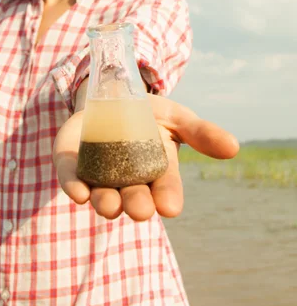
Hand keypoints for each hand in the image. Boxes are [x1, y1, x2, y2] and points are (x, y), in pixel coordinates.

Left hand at [53, 94, 238, 221]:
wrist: (110, 95)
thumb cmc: (148, 113)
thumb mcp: (177, 117)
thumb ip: (201, 132)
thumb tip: (233, 147)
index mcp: (157, 172)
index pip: (166, 188)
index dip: (168, 196)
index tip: (171, 206)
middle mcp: (128, 180)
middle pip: (134, 197)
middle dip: (138, 204)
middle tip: (141, 209)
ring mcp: (99, 174)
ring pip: (102, 194)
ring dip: (105, 202)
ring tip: (109, 205)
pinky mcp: (72, 164)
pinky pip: (72, 178)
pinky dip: (74, 186)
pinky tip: (78, 193)